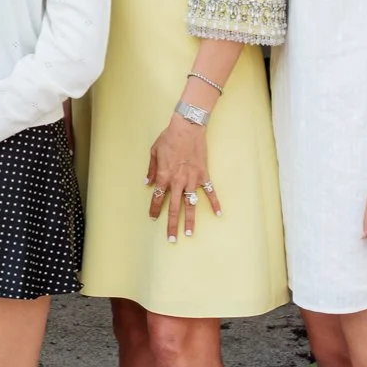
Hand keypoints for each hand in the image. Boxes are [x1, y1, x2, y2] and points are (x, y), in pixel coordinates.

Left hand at [146, 116, 219, 241]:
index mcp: (164, 176)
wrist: (187, 127)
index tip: (153, 218)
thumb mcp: (154, 151)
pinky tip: (218, 213)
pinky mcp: (204, 175)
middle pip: (174, 208)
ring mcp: (192, 179)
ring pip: (191, 204)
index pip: (158, 197)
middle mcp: (177, 181)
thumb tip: (148, 182)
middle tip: (171, 239)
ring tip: (189, 233)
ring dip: (190, 220)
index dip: (155, 209)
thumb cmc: (169, 137)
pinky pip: (210, 192)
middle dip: (172, 225)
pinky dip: (215, 202)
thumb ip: (151, 169)